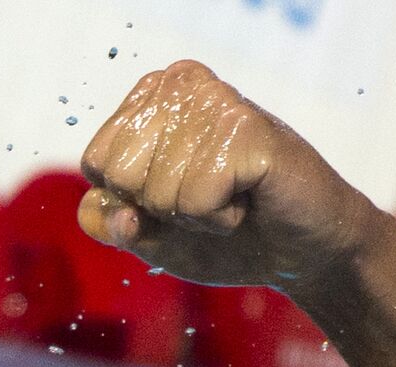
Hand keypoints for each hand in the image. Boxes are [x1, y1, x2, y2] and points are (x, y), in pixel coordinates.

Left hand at [79, 60, 379, 292]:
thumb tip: (117, 214)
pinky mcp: (244, 127)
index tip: (177, 196)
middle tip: (208, 197)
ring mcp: (214, 101)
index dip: (132, 202)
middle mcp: (180, 85)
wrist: (299, 253)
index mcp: (150, 98)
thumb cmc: (224, 237)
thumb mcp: (150, 236)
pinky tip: (248, 199)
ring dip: (196, 215)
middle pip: (121, 175)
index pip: (97, 164)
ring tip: (232, 197)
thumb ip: (110, 223)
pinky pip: (195, 200)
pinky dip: (220, 218)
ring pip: (157, 191)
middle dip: (161, 209)